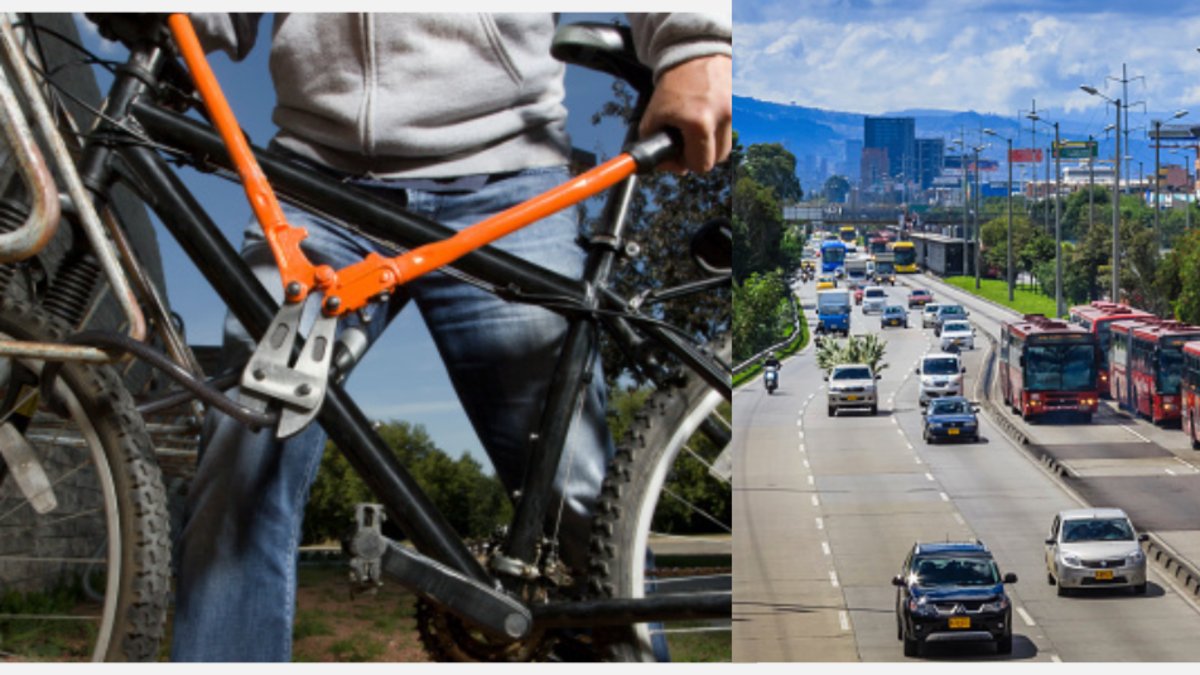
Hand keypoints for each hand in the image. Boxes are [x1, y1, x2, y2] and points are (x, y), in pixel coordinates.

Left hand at [639, 54, 731, 173]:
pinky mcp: (743, 103)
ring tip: (699, 124)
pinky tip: (710, 114)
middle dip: (701, 154)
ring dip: (712, 142)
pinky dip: (721, 127)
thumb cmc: (673, 84)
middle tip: (687, 140)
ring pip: (727, 145)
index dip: (686, 163)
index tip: (679, 153)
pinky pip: (733, 128)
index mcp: (699, 123)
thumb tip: (667, 164)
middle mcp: (723, 117)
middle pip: (717, 159)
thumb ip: (654, 144)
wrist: (694, 52)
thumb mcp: (653, 115)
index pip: (700, 165)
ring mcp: (736, 109)